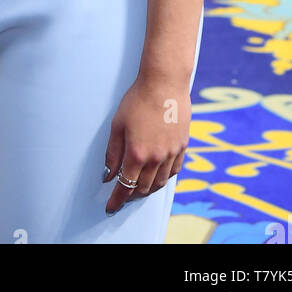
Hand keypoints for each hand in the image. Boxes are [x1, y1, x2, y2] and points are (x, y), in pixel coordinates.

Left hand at [102, 74, 190, 214]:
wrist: (164, 83)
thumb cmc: (137, 100)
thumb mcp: (117, 125)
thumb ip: (112, 153)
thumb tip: (108, 175)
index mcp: (137, 154)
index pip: (125, 186)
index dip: (117, 200)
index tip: (110, 208)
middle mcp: (156, 158)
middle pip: (144, 188)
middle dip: (131, 195)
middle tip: (123, 194)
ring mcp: (172, 153)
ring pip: (160, 183)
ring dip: (148, 189)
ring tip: (139, 187)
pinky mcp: (183, 146)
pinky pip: (174, 171)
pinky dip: (165, 177)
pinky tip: (158, 175)